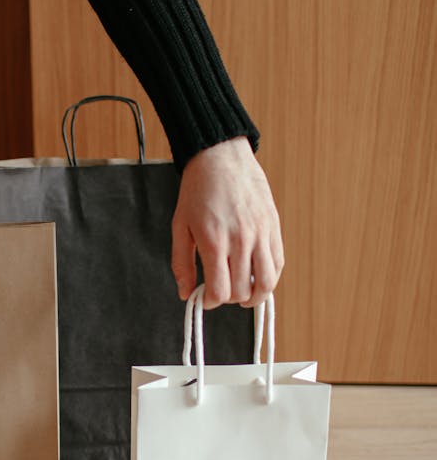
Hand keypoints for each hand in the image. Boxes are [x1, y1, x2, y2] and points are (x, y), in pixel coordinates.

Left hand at [171, 136, 283, 307]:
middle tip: (221, 290)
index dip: (212, 302)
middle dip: (229, 299)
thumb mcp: (180, 227)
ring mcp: (261, 234)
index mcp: (214, 241)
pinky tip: (257, 277)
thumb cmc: (198, 191)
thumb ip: (182, 263)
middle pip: (242, 291)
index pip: (220, 291)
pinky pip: (279, 263)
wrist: (221, 158)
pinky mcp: (273, 227)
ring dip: (255, 296)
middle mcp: (241, 240)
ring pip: (267, 283)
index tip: (206, 298)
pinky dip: (270, 278)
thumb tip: (186, 293)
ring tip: (244, 294)